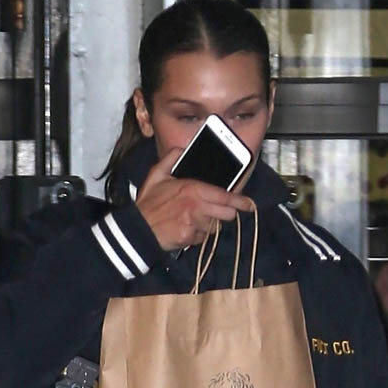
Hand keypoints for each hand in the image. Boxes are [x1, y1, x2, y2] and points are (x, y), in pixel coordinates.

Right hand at [136, 148, 254, 251]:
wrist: (138, 229)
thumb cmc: (148, 204)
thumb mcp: (156, 175)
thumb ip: (170, 159)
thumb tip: (179, 149)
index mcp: (192, 189)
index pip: (224, 196)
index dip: (240, 202)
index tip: (249, 205)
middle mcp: (197, 206)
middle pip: (226, 214)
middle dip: (224, 214)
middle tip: (215, 213)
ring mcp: (194, 223)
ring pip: (214, 227)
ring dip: (207, 225)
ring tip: (191, 220)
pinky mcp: (190, 237)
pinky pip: (202, 238)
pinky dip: (197, 235)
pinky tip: (185, 229)